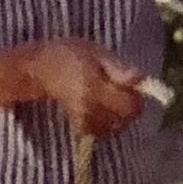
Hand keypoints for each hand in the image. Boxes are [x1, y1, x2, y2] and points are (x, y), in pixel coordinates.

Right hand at [22, 39, 146, 135]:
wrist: (42, 70)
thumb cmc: (71, 56)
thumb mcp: (97, 52)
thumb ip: (118, 68)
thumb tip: (140, 79)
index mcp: (94, 87)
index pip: (129, 104)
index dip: (137, 95)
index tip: (132, 84)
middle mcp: (89, 108)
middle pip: (126, 117)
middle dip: (130, 104)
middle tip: (121, 89)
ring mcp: (84, 120)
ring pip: (117, 126)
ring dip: (121, 114)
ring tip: (110, 96)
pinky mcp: (80, 127)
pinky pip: (104, 130)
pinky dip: (109, 122)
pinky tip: (103, 107)